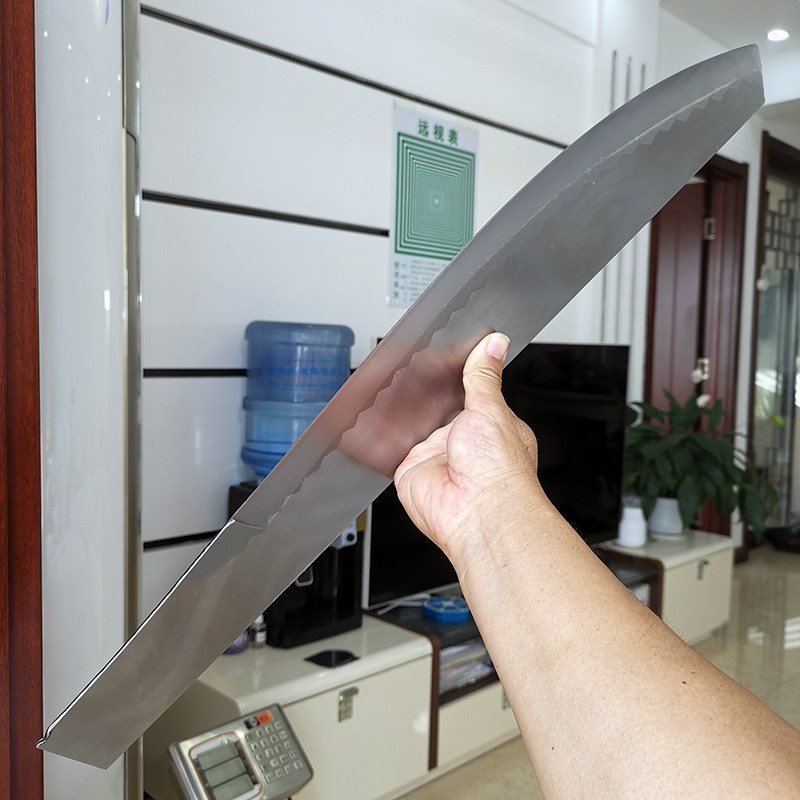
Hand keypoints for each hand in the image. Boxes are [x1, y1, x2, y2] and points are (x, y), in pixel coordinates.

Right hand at [394, 332, 544, 561]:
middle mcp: (463, 442)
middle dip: (421, 391)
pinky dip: (378, 435)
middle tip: (405, 366)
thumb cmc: (498, 469)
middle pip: (436, 407)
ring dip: (399, 409)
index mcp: (490, 425)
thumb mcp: (491, 408)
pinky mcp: (410, 469)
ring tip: (383, 382)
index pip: (468, 392)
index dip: (452, 374)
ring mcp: (435, 456)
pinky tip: (369, 418)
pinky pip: (389, 448)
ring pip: (411, 425)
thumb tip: (493, 346)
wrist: (479, 512)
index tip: (437, 355)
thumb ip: (483, 377)